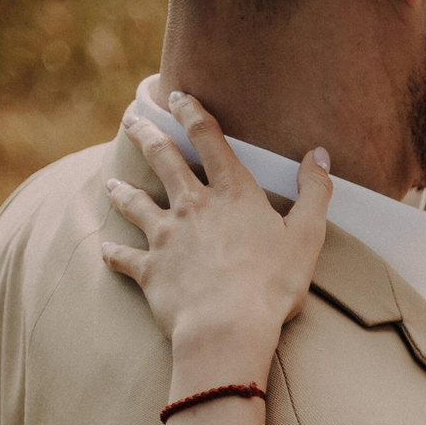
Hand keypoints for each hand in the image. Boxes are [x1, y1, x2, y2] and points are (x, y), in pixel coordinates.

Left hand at [100, 92, 331, 383]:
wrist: (227, 327)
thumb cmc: (273, 284)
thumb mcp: (308, 237)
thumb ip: (315, 193)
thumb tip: (319, 155)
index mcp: (232, 193)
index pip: (208, 139)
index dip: (192, 113)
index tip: (178, 97)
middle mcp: (192, 205)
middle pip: (163, 159)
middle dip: (146, 134)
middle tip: (133, 119)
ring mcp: (166, 236)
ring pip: (135, 202)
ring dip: (123, 191)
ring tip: (112, 183)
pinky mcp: (150, 269)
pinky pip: (124, 257)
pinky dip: (114, 252)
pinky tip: (106, 248)